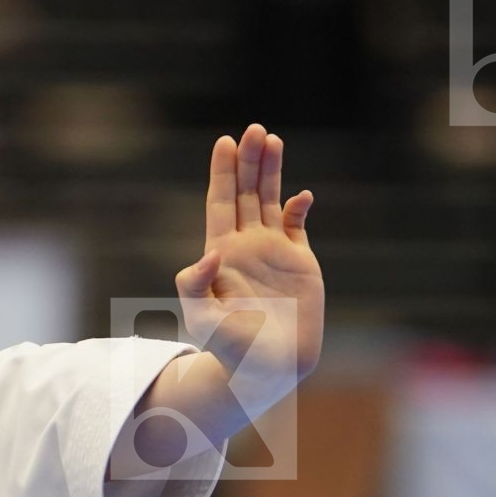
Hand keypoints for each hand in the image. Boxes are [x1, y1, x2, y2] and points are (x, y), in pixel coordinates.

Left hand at [175, 123, 324, 386]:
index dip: (222, 172)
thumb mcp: (200, 318)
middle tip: (253, 129)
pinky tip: (301, 195)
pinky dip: (299, 208)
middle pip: (244, 192)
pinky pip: (296, 226)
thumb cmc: (229, 348)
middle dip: (249, 161)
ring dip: (272, 172)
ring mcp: (272, 252)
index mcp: (220, 253)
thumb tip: (210, 254)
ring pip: (270, 200)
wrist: (267, 368)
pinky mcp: (299, 262)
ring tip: (272, 139)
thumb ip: (194, 286)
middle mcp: (245, 246)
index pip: (219, 202)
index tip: (224, 142)